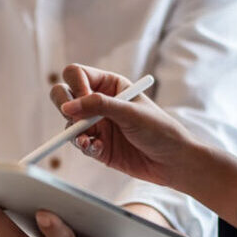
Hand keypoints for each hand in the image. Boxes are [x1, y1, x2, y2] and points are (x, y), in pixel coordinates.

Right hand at [52, 64, 236, 227]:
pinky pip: (79, 143)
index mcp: (110, 85)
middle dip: (64, 106)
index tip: (82, 99)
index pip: (77, 75)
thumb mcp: (131, 113)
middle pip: (64, 95)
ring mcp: (97, 125)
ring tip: (88, 141)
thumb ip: (99, 106)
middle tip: (72, 119)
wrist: (173, 162)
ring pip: (69, 123)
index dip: (75, 85)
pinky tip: (96, 149)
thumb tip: (67, 107)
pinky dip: (83, 146)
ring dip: (74, 132)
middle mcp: (99, 103)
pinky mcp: (97, 146)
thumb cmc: (160, 130)